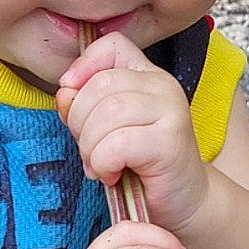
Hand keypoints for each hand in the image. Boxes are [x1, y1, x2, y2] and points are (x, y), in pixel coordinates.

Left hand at [56, 33, 207, 239]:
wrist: (183, 204)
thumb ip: (82, 107)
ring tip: (101, 166)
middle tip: (90, 151)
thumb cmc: (141, 168)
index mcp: (147, 75)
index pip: (111, 45)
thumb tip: (64, 92)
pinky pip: (117, 143)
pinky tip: (113, 175)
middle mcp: (163, 85)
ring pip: (106, 113)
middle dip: (80, 123)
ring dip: (91, 147)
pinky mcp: (170, 142)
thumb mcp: (104, 131)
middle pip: (99, 84)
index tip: (75, 103)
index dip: (83, 68)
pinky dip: (104, 163)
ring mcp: (171, 111)